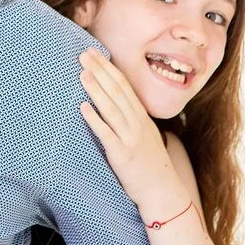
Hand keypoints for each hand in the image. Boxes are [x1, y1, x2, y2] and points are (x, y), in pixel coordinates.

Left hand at [78, 49, 181, 205]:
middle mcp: (136, 123)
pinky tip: (83, 108)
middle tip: (84, 54)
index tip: (94, 52)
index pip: (123, 85)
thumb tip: (112, 98)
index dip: (108, 67)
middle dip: (100, 71)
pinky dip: (95, 119)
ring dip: (96, 89)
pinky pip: (106, 134)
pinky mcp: (121, 153)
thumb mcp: (143, 133)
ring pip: (111, 108)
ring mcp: (130, 137)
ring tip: (82, 74)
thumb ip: (130, 116)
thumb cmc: (149, 162)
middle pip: (117, 91)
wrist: (162, 191)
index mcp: (140, 116)